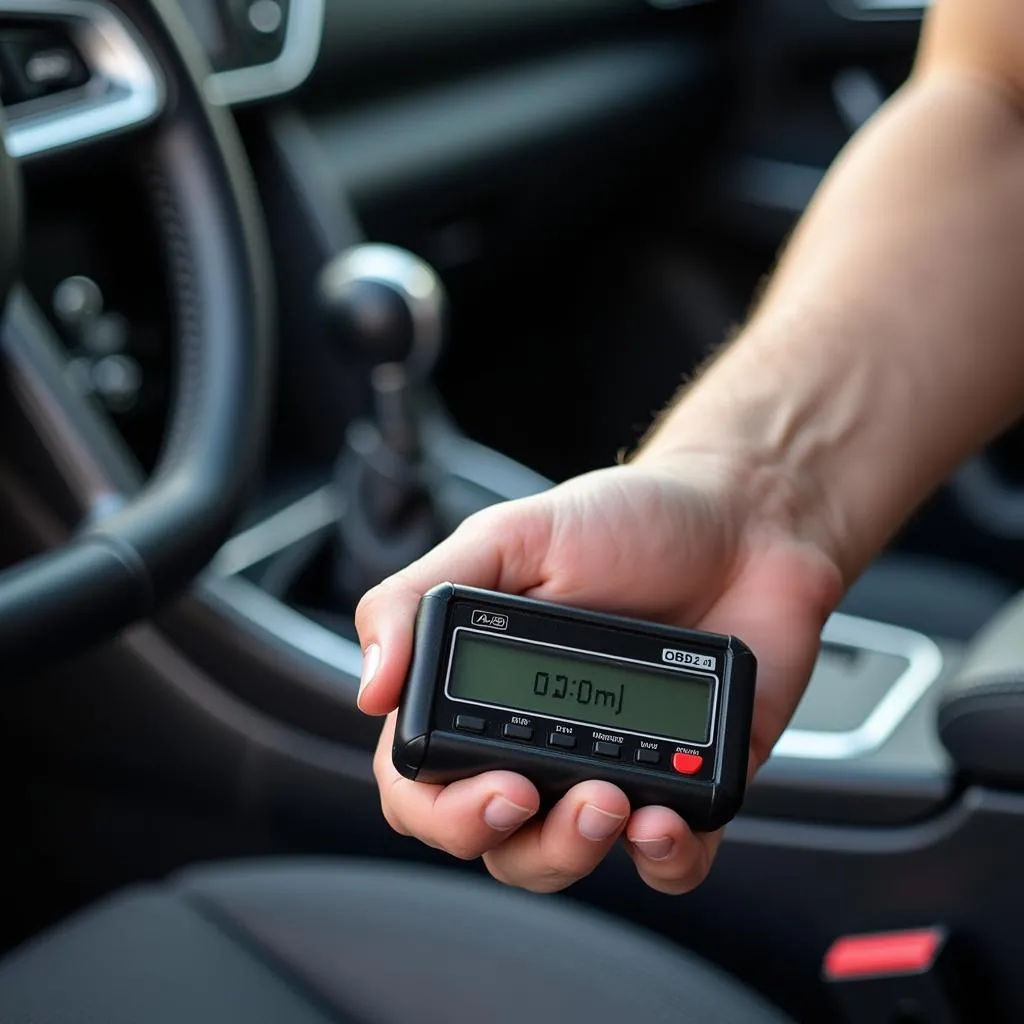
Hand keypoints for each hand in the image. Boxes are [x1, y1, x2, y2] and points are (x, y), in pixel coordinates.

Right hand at [355, 454, 841, 893]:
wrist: (744, 520)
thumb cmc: (626, 520)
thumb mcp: (512, 537)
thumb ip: (422, 599)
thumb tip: (370, 687)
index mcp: (486, 686)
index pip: (424, 781)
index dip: (438, 808)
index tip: (490, 784)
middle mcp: (540, 739)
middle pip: (492, 837)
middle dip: (507, 837)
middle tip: (535, 793)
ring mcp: (612, 766)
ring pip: (565, 859)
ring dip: (576, 850)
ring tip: (612, 800)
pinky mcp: (686, 784)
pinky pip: (668, 860)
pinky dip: (664, 861)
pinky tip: (666, 821)